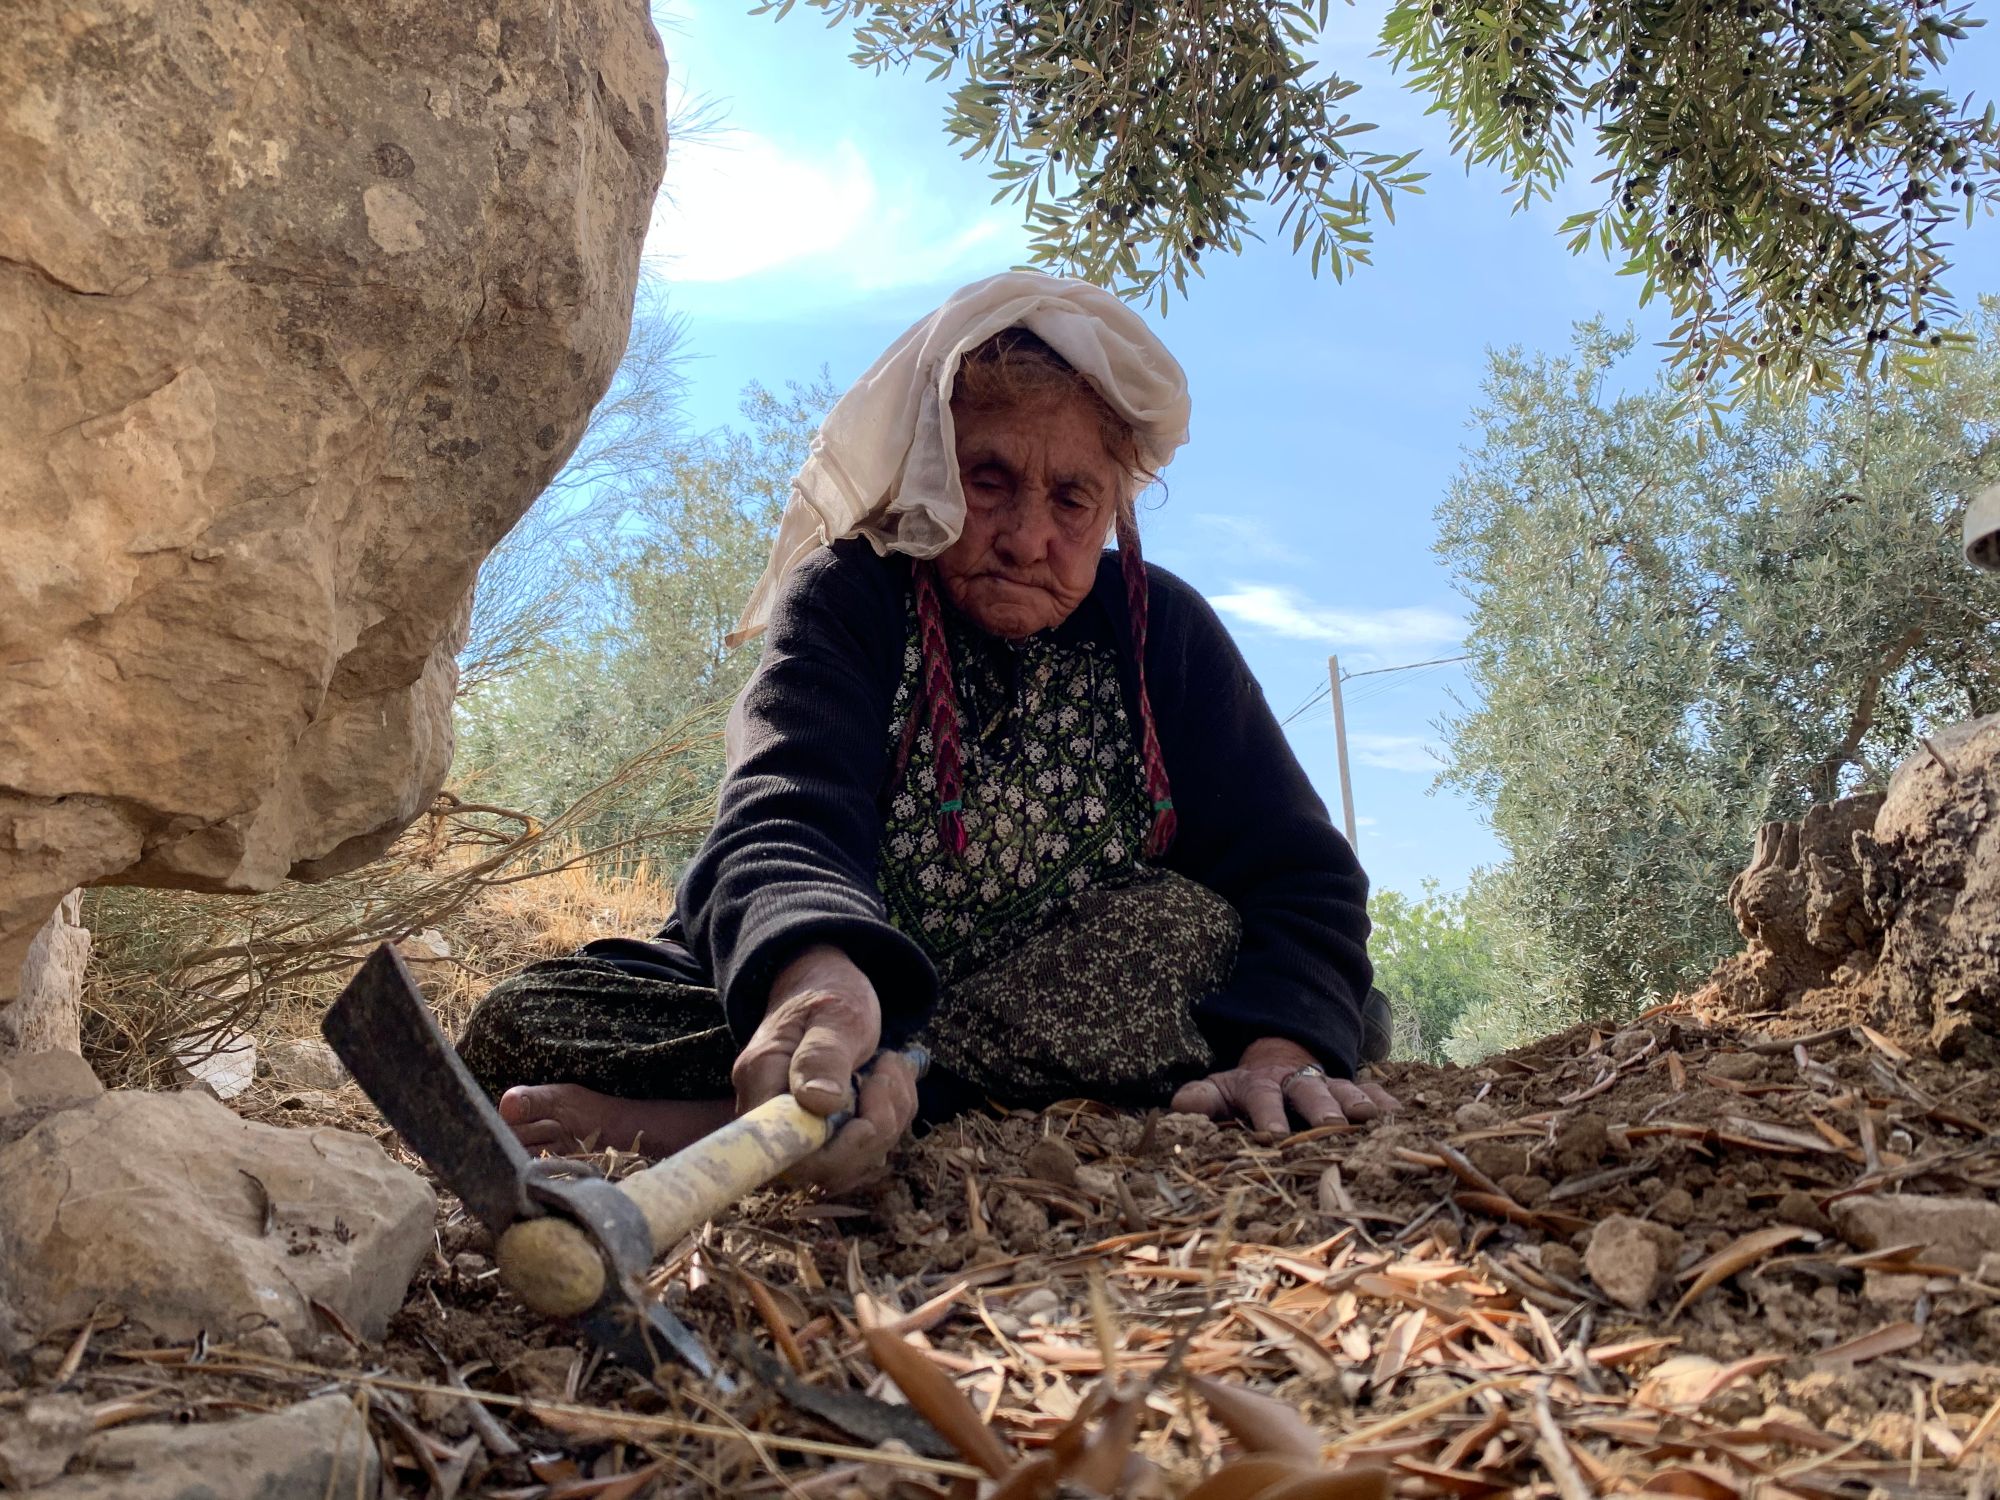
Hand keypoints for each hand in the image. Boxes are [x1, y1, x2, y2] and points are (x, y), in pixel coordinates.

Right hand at [731, 944, 918, 1191]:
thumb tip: (818, 1103)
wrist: (827, 984)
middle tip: (887, 1076)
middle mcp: (773, 1114)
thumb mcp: (833, 1013)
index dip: (829, 1154)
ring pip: (853, 1162)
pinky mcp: (829, 1132)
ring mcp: (802, 1127)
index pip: (781, 1152)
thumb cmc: (827, 991)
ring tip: (891, 1065)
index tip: (864, 1121)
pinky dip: (893, 1116)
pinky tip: (892, 1078)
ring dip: (890, 1118)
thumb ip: (823, 1055)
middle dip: (872, 1132)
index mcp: (761, 1081)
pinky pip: (869, 1147)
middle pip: (822, 1168)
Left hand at [1170, 1036, 1399, 1135]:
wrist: (1282, 1059)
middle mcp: (1300, 1082)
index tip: (1272, 1136)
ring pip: (1348, 1090)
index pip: (1264, 1099)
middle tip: (1332, 1125)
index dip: (1268, 1115)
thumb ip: (1200, 1098)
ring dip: (1362, 1103)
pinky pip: (1376, 1093)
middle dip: (1322, 1108)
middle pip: (1312, 1092)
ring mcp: (1331, 1085)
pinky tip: (1405, 1118)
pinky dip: (1390, 1104)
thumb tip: (1179, 1108)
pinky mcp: (1355, 1090)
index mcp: (1263, 1085)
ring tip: (1377, 1120)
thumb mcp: (1219, 1089)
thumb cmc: (1246, 1089)